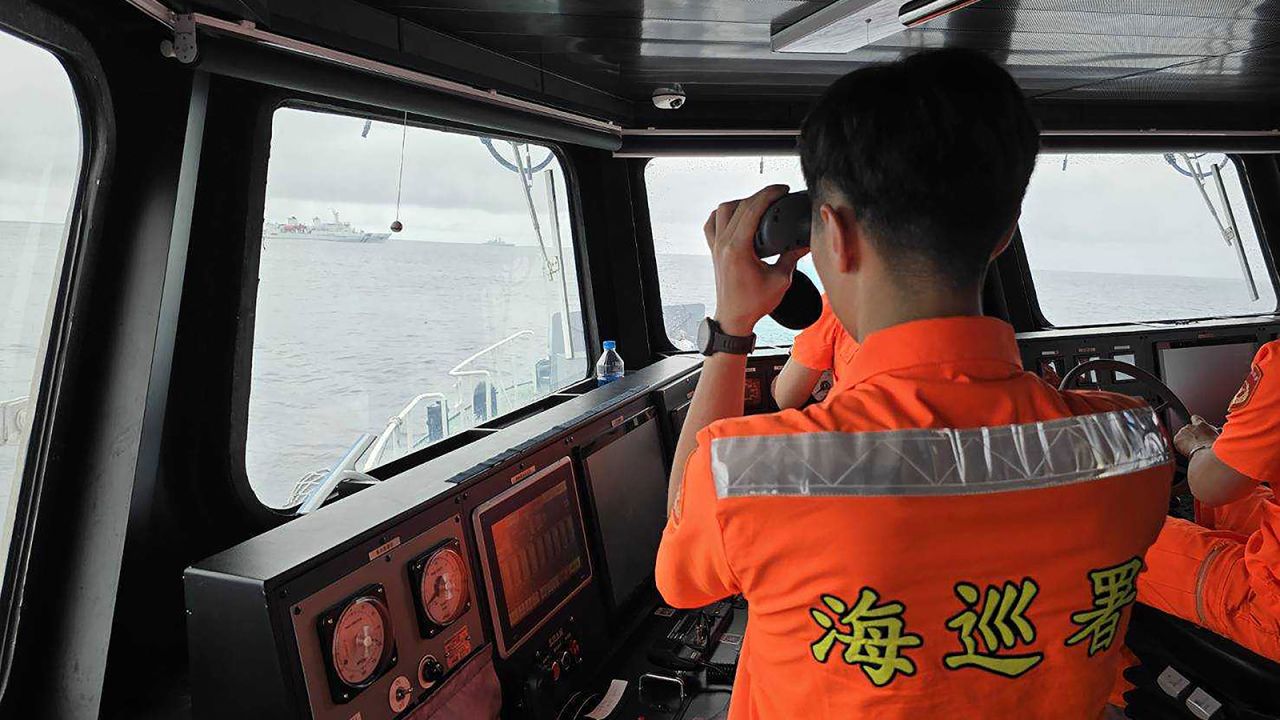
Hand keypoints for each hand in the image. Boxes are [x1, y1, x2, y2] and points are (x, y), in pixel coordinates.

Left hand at [704, 185, 808, 334]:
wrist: (734, 318)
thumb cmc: (754, 303)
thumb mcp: (780, 280)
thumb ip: (792, 257)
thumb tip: (806, 242)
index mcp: (738, 249)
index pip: (752, 210)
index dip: (768, 194)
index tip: (782, 189)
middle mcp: (723, 244)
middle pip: (739, 205)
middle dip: (760, 195)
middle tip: (777, 195)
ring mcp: (716, 245)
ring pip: (723, 210)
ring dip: (741, 202)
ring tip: (759, 204)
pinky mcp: (714, 249)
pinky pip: (712, 223)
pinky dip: (723, 214)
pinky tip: (737, 216)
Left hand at [1174, 415, 1219, 456]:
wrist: (1207, 453)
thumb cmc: (1214, 446)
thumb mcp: (1218, 436)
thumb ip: (1215, 431)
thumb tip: (1218, 430)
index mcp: (1201, 425)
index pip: (1195, 418)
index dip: (1194, 422)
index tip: (1195, 427)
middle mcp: (1190, 426)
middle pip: (1187, 429)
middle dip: (1190, 435)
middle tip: (1195, 443)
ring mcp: (1182, 432)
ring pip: (1182, 436)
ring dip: (1185, 441)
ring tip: (1192, 448)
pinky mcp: (1177, 439)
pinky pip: (1177, 442)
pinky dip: (1180, 446)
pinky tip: (1187, 450)